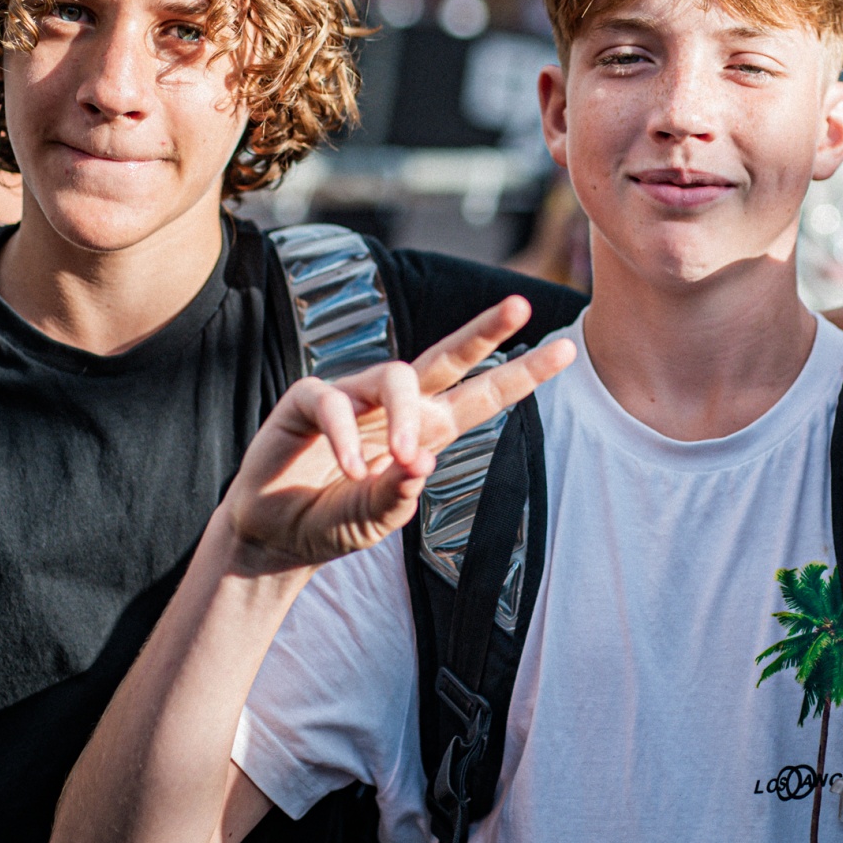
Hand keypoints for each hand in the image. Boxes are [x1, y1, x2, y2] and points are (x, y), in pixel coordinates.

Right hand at [223, 298, 575, 574]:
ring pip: (396, 377)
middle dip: (485, 331)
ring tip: (405, 459)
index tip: (568, 348)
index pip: (482, 396)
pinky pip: (335, 402)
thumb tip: (422, 462)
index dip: (523, 374)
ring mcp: (354, 396)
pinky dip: (346, 438)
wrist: (274, 536)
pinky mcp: (309, 399)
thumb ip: (398, 495)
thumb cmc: (333, 522)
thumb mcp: (375, 520)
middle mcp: (396, 406)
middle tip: (522, 305)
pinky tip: (351, 472)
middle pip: (448, 357)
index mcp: (426, 430)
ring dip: (405, 418)